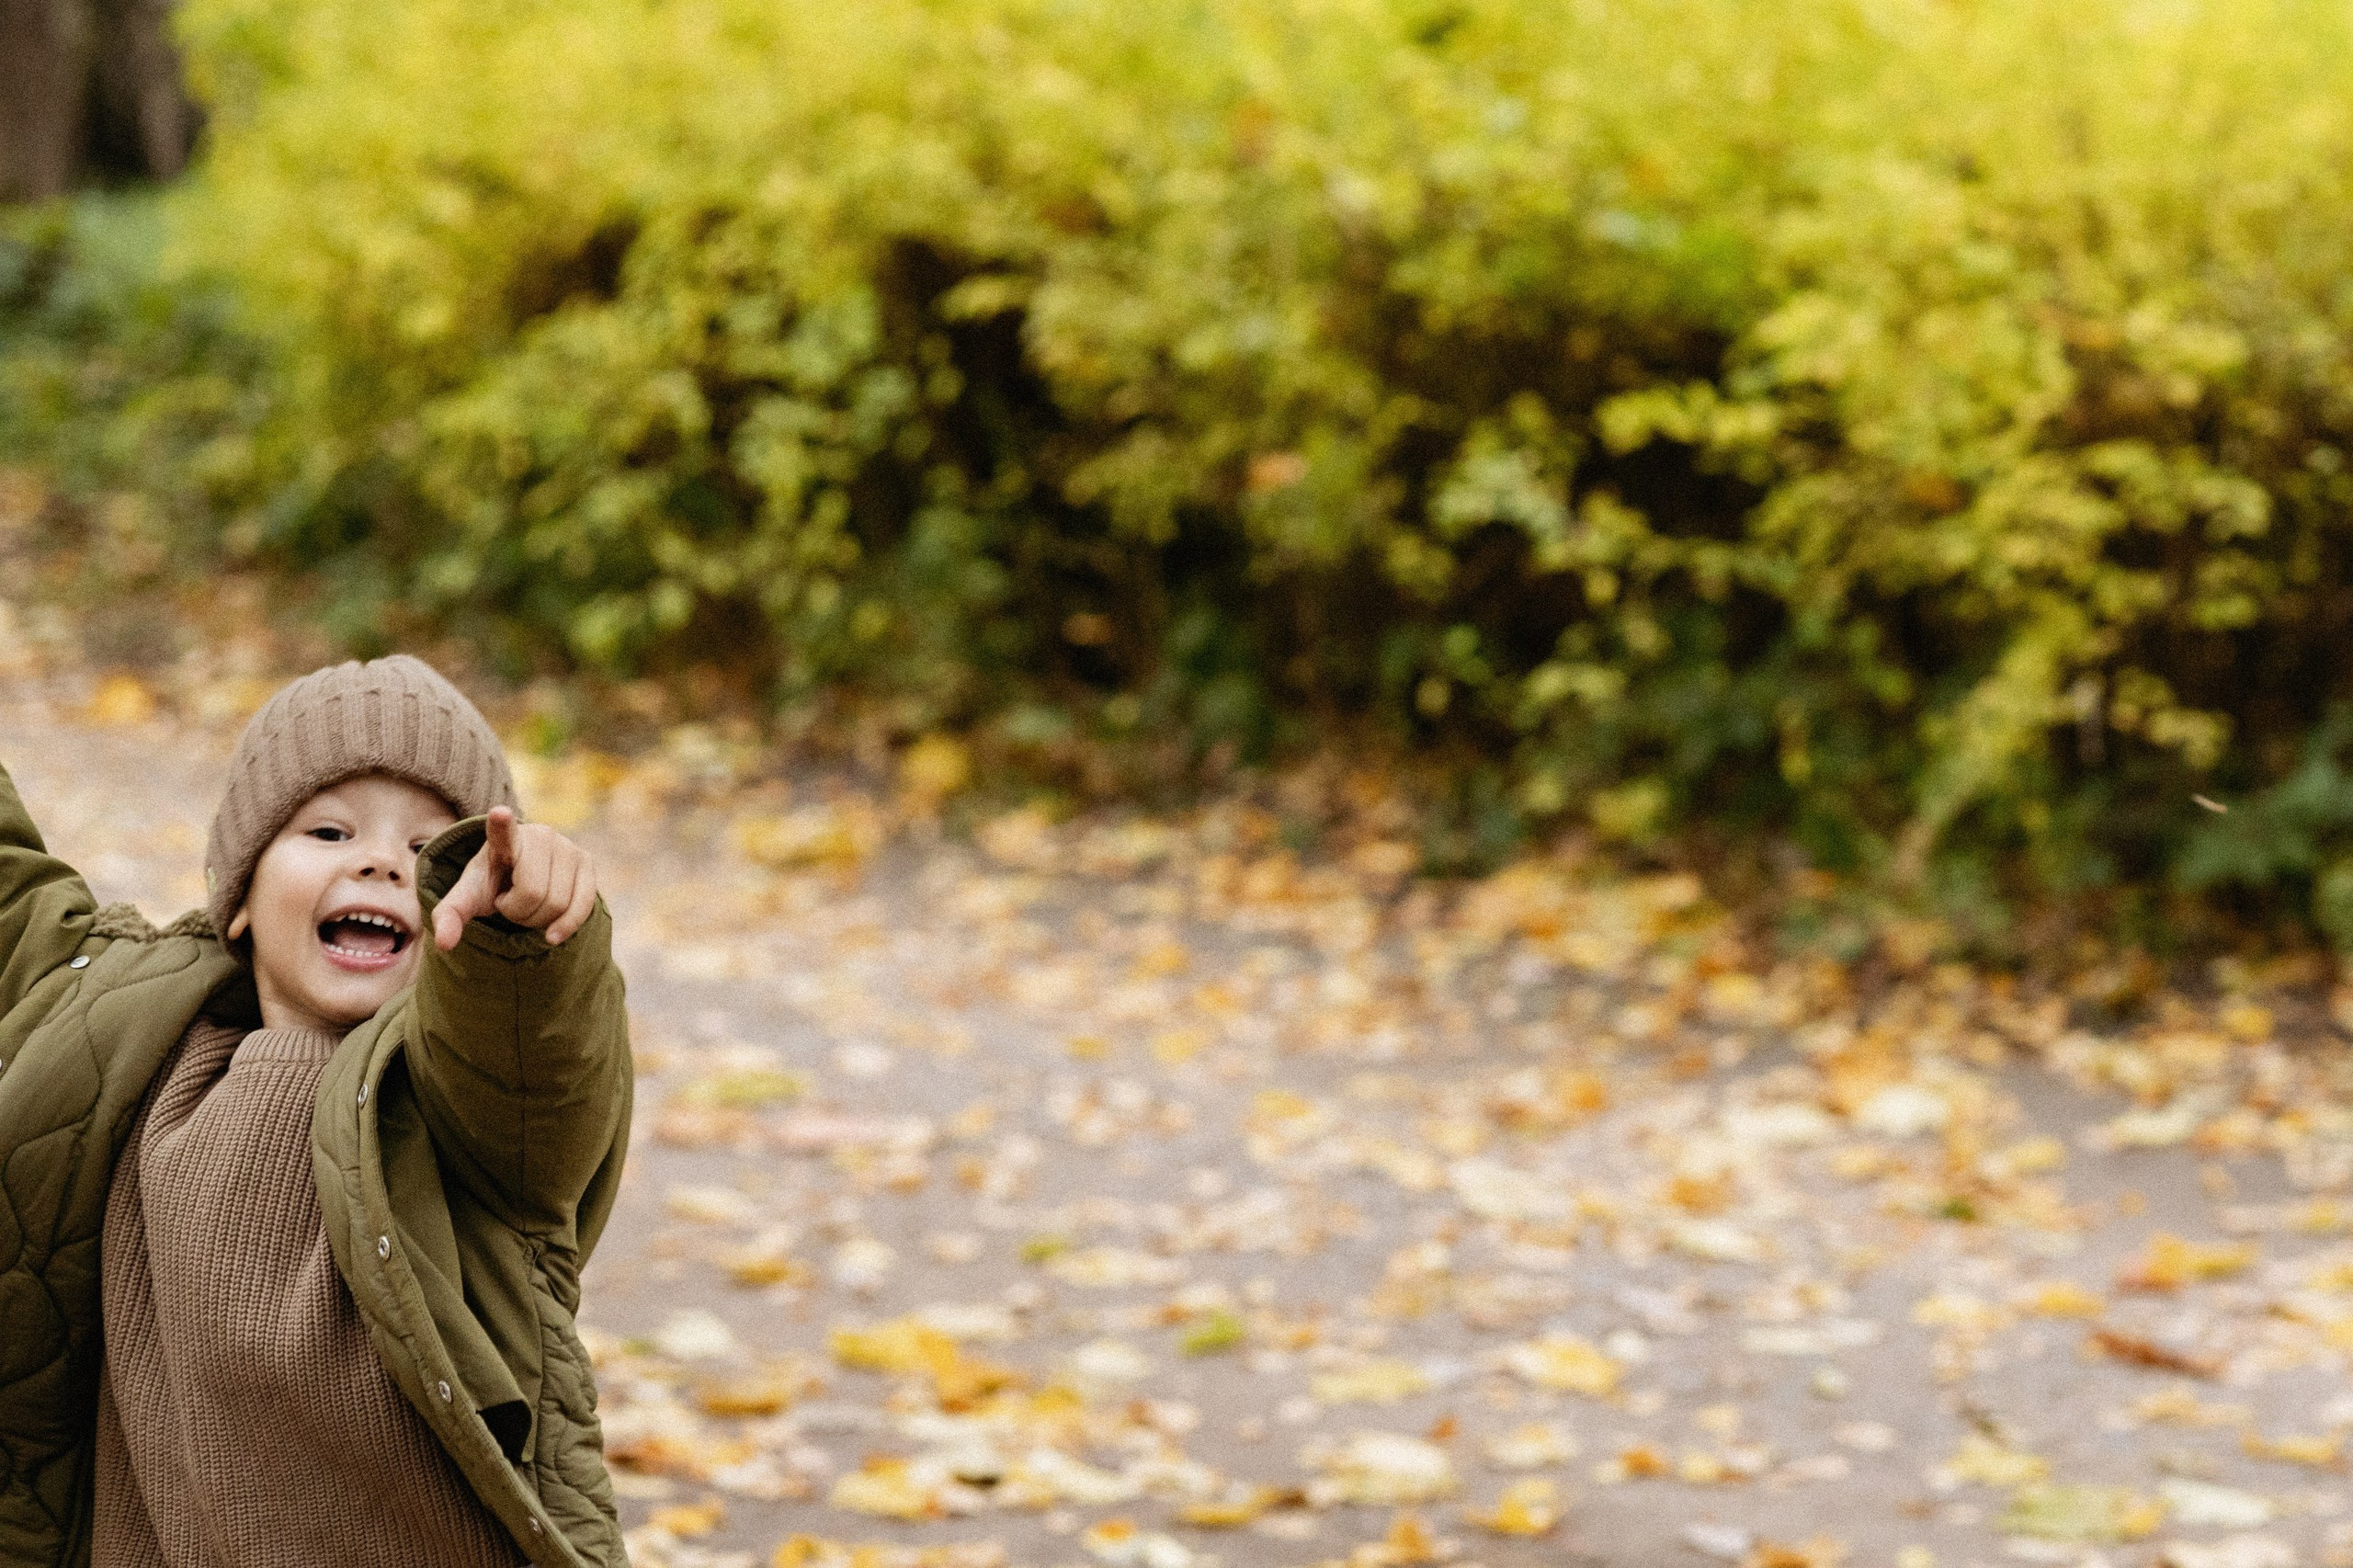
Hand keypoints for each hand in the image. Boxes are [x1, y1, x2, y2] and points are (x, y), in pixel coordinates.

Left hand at [432, 807, 598, 949]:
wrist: (521, 876)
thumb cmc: (492, 884)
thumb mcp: (467, 897)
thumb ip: (450, 916)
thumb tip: (443, 944)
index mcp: (503, 839)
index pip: (502, 831)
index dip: (502, 824)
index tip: (499, 812)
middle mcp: (539, 835)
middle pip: (532, 892)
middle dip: (518, 911)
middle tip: (511, 903)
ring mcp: (566, 846)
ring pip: (558, 903)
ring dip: (538, 920)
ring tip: (529, 906)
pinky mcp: (586, 861)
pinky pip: (582, 905)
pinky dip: (565, 926)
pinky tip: (551, 932)